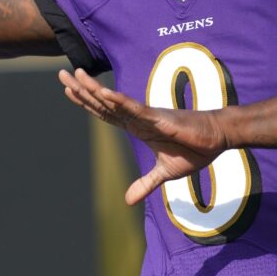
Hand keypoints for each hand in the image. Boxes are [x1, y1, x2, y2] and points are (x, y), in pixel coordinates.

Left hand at [58, 68, 227, 204]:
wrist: (217, 139)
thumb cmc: (194, 150)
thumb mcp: (165, 173)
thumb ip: (145, 184)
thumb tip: (127, 201)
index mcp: (137, 128)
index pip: (105, 113)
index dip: (86, 102)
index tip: (67, 90)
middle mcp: (137, 118)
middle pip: (103, 103)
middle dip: (81, 89)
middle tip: (60, 74)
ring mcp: (147, 116)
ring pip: (116, 102)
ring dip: (95, 89)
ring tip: (77, 74)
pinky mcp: (160, 118)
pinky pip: (137, 110)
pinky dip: (121, 102)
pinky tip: (105, 93)